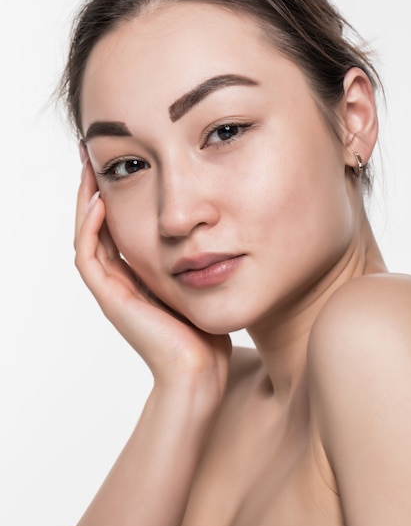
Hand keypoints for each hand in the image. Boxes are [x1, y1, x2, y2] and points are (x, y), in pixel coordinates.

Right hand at [74, 157, 230, 397]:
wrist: (200, 371)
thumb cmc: (205, 331)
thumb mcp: (199, 281)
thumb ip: (195, 258)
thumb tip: (211, 228)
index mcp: (137, 274)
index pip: (117, 225)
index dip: (113, 194)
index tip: (118, 162)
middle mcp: (120, 279)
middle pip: (96, 225)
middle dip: (93, 189)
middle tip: (91, 155)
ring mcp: (112, 290)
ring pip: (85, 236)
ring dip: (84, 201)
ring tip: (89, 167)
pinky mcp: (110, 299)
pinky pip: (88, 258)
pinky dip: (89, 229)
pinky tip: (99, 202)